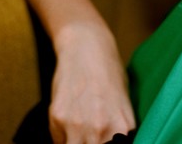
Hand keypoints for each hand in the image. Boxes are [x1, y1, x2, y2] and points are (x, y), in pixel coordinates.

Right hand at [49, 22, 135, 143]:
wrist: (87, 47)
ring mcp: (78, 126)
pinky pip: (58, 140)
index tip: (104, 140)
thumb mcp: (124, 105)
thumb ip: (117, 131)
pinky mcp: (57, 118)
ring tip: (80, 128)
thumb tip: (112, 143)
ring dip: (74, 142)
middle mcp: (101, 130)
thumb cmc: (109, 73)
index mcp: (123, 128)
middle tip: (90, 133)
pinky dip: (62, 135)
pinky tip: (70, 117)